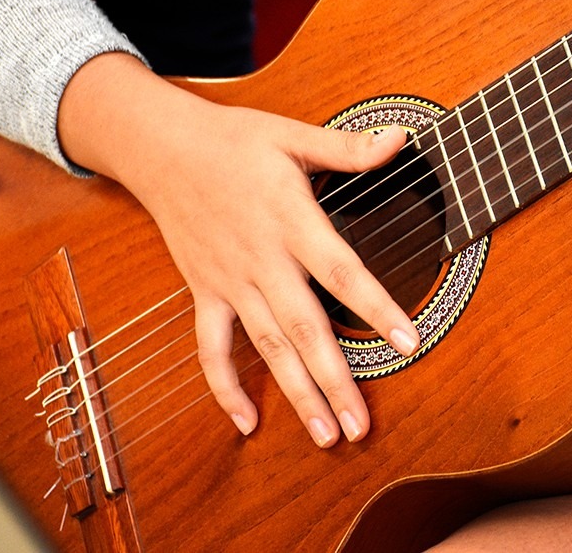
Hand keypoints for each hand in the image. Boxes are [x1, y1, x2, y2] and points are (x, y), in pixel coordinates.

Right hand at [59, 54, 419, 444]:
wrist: (162, 148)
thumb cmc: (233, 140)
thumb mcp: (292, 135)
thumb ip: (348, 148)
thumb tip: (400, 139)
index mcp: (289, 220)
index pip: (341, 271)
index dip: (376, 307)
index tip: (409, 341)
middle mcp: (261, 259)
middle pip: (304, 328)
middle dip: (335, 380)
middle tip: (361, 427)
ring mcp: (230, 281)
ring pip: (267, 348)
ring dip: (296, 395)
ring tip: (327, 435)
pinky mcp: (205, 292)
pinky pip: (212, 348)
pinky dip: (224, 387)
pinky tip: (246, 423)